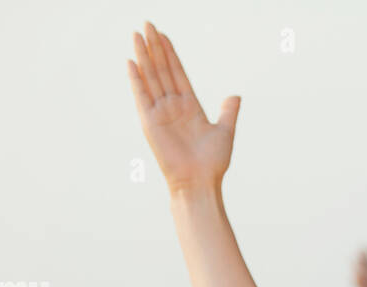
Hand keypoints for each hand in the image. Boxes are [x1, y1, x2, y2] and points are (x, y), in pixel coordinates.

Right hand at [128, 22, 239, 193]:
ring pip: (151, 77)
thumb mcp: (225, 132)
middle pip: (161, 69)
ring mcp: (160, 113)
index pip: (177, 73)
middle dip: (154, 47)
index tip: (163, 34)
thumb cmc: (213, 163)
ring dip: (144, 56)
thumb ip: (228, 112)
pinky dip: (136, 79)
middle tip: (146, 24)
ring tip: (137, 34)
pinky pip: (141, 96)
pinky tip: (131, 61)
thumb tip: (235, 95)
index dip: (170, 53)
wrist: (200, 182)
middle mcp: (173, 106)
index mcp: (189, 105)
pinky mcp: (150, 122)